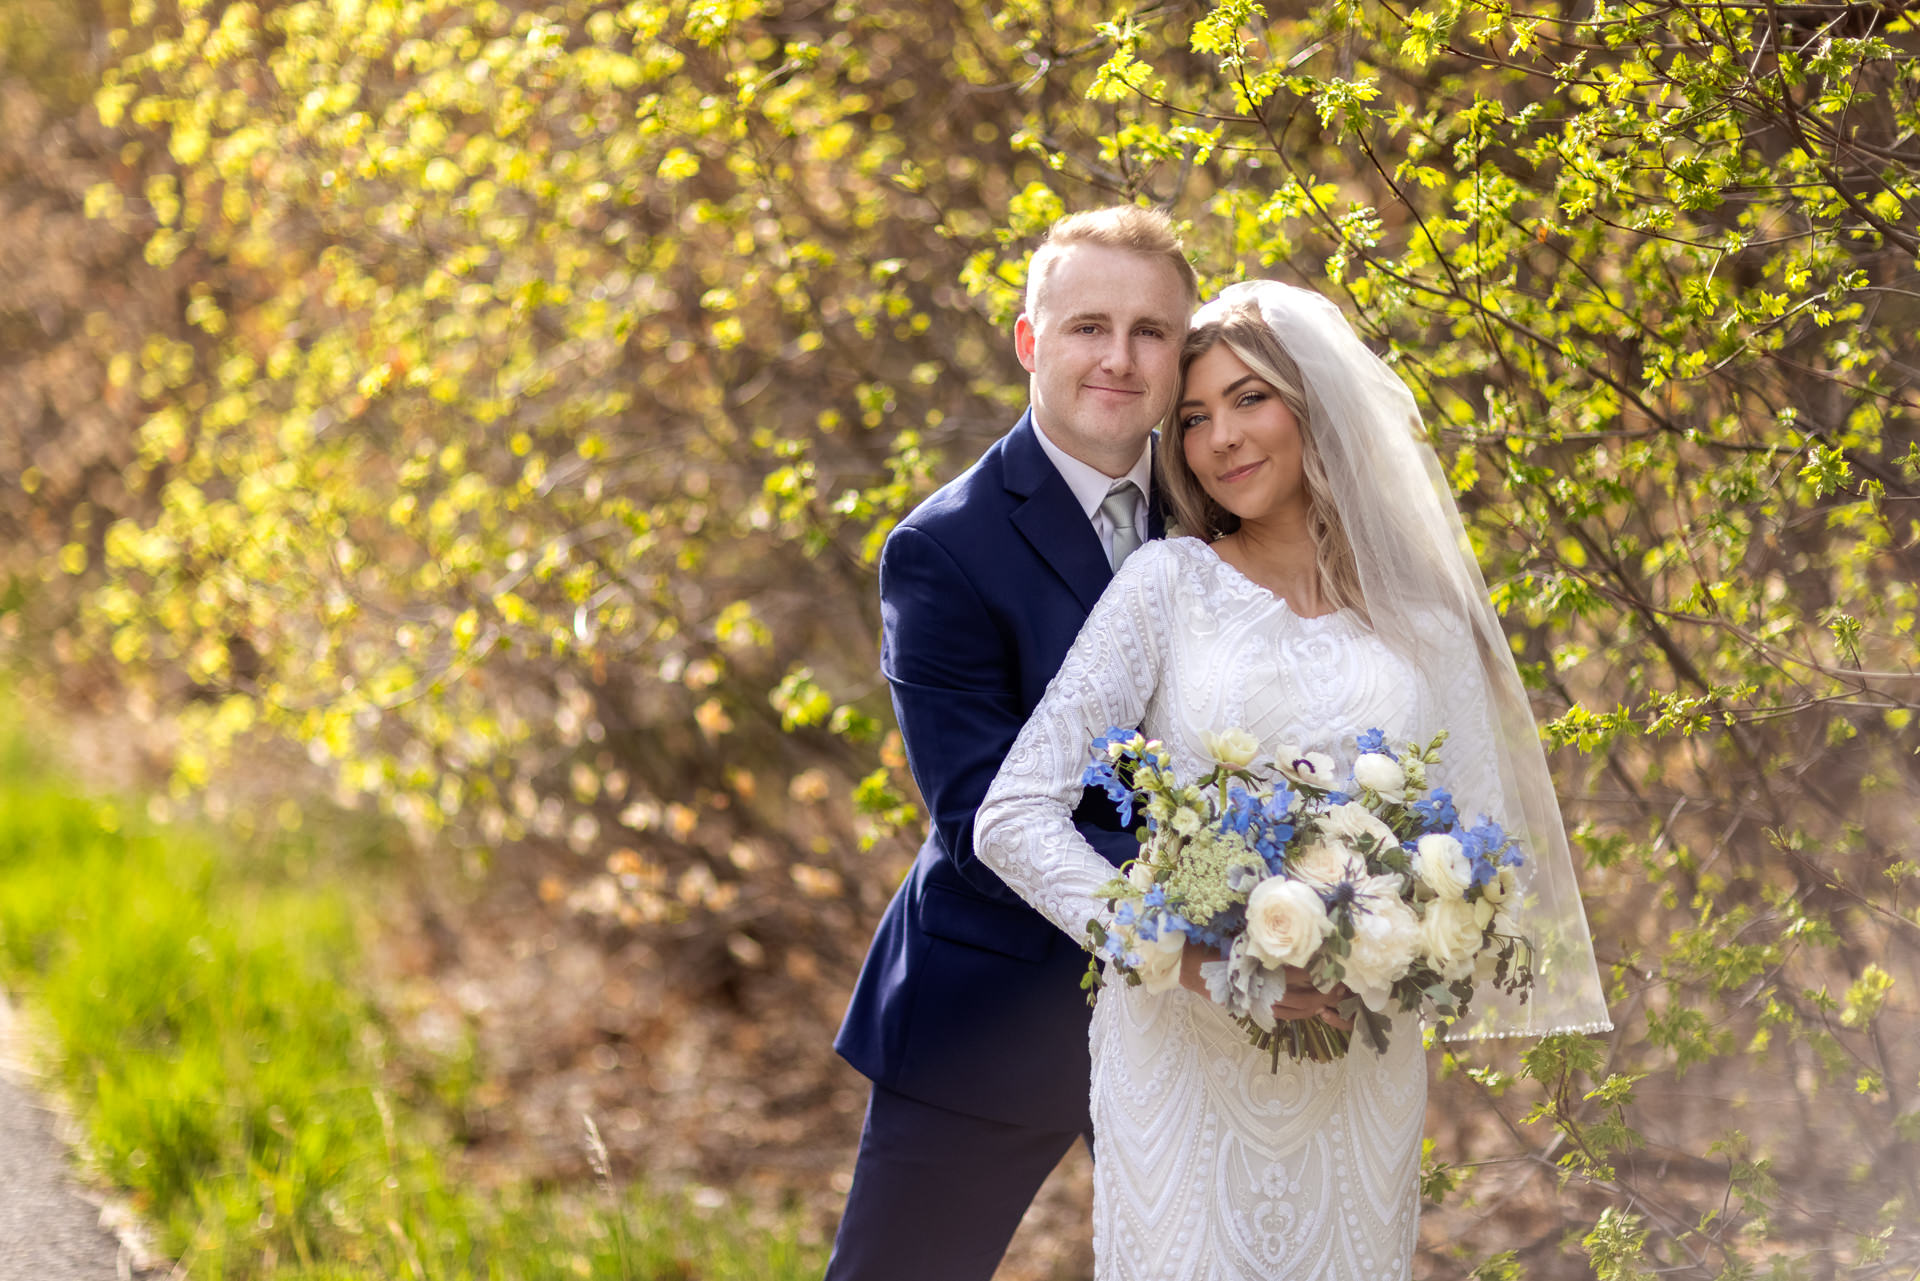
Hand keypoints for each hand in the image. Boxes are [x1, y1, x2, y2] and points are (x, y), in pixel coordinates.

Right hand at [1178, 948, 1352, 1030]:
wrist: (1191, 965)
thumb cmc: (1216, 944)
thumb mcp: (1242, 935)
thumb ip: (1267, 937)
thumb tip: (1299, 928)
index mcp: (1264, 969)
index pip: (1302, 974)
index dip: (1322, 971)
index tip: (1338, 963)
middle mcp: (1265, 990)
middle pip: (1306, 996)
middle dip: (1327, 991)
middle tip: (1343, 982)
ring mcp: (1262, 1003)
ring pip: (1300, 1009)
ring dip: (1319, 1003)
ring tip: (1334, 994)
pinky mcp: (1258, 1010)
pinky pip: (1287, 1015)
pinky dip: (1304, 1011)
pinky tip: (1313, 1004)